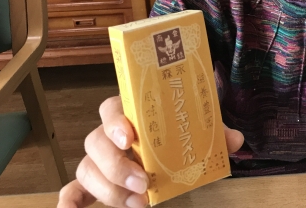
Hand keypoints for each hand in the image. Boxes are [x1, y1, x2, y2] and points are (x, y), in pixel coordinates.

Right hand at [58, 96, 243, 207]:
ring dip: (108, 188)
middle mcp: (110, 132)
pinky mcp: (96, 181)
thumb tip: (234, 139)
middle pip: (94, 141)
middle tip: (142, 182)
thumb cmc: (181, 130)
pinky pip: (75, 189)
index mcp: (131, 111)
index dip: (115, 121)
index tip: (130, 137)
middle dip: (115, 165)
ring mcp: (101, 158)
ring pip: (86, 168)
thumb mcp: (199, 127)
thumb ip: (215, 131)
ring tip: (138, 203)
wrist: (175, 141)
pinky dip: (70, 200)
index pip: (111, 108)